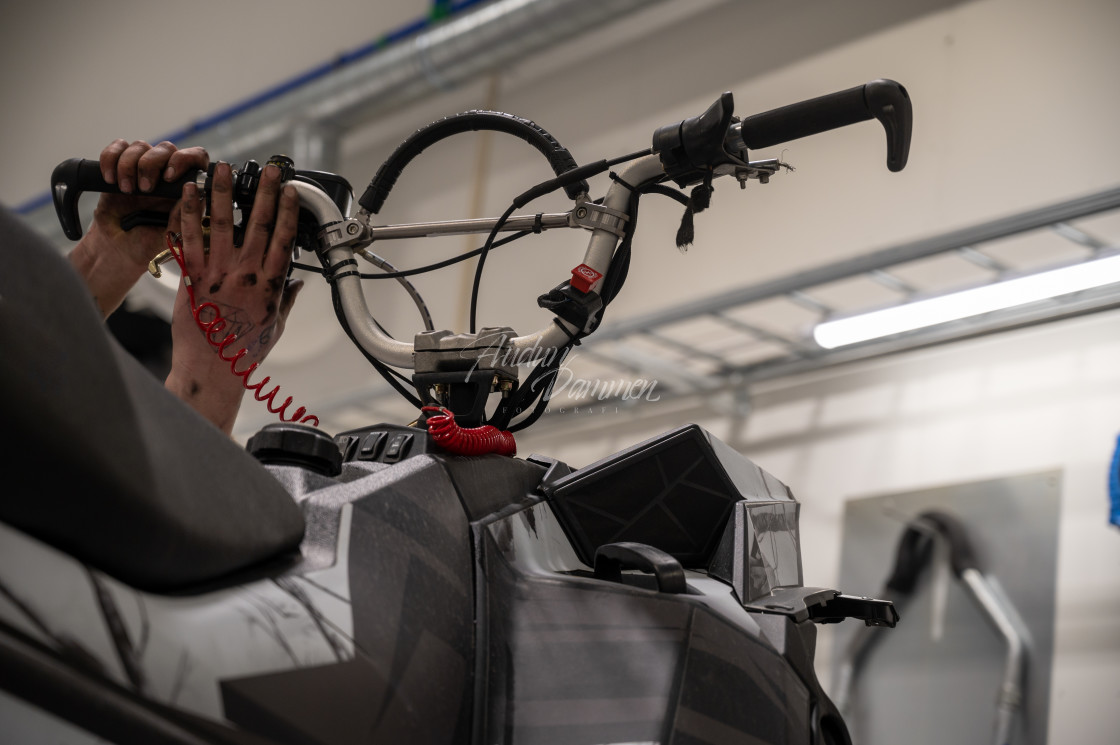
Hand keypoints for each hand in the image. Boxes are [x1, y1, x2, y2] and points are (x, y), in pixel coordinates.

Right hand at [68, 139, 208, 315]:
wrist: (117, 249)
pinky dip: (111, 159)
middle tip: (145, 189)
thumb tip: (194, 195)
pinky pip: (117, 147)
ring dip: (130, 165)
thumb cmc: (148, 244)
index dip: (186, 159)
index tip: (170, 176)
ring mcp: (143, 168)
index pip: (196, 159)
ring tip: (127, 190)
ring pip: (141, 146)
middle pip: (167, 148)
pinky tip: (111, 180)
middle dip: (153, 164)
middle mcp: (167, 175)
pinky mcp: (120, 166)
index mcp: (186, 189)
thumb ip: (183, 218)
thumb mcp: (171, 238)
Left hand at [164, 162, 303, 434]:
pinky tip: (188, 194)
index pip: (283, 240)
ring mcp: (218, 275)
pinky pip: (190, 240)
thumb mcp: (275, 326)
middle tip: (267, 170)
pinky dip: (188, 215)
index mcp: (269, 286)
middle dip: (263, 193)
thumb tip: (298, 283)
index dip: (288, 212)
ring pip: (221, 225)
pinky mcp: (193, 278)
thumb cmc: (243, 352)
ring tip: (222, 168)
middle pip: (257, 225)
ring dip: (222, 193)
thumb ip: (285, 299)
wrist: (211, 369)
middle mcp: (245, 275)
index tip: (291, 191)